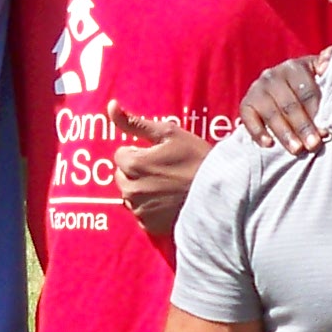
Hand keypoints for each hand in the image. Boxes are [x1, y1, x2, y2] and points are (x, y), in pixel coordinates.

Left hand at [108, 105, 209, 237]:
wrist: (220, 192)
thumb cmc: (196, 159)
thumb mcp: (169, 133)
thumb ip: (135, 123)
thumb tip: (111, 106)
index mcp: (133, 164)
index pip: (121, 154)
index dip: (140, 152)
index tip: (160, 155)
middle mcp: (131, 189)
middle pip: (122, 176)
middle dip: (137, 171)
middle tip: (165, 170)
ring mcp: (139, 210)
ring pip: (131, 195)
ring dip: (143, 190)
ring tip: (168, 186)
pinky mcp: (149, 226)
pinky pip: (141, 213)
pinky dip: (150, 208)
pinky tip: (168, 202)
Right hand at [238, 54, 326, 155]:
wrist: (278, 88)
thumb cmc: (305, 84)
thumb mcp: (317, 72)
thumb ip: (327, 65)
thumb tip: (329, 63)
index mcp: (294, 67)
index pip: (306, 92)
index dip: (316, 113)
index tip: (325, 132)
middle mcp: (272, 75)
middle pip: (289, 105)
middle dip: (302, 127)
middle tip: (313, 145)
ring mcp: (257, 89)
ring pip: (271, 113)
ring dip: (284, 133)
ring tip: (296, 150)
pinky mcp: (245, 103)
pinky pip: (248, 118)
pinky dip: (258, 132)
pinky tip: (268, 144)